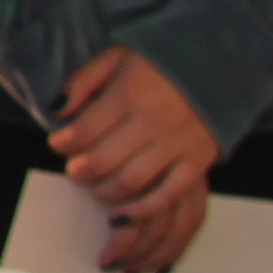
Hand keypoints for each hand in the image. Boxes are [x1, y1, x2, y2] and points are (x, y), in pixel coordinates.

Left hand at [50, 47, 217, 272]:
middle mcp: (152, 121)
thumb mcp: (114, 58)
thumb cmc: (156, 64)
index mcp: (128, 94)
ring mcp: (176, 145)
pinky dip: (140, 210)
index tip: (59, 144)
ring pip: (130, 182)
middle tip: (74, 171)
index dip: (62, 144)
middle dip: (79, 172)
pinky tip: (121, 213)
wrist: (216, 66)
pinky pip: (166, 195)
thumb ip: (81, 82)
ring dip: (103, 192)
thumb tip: (56, 111)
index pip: (82, 132)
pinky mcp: (197, 162)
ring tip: (95, 187)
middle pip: (102, 162)